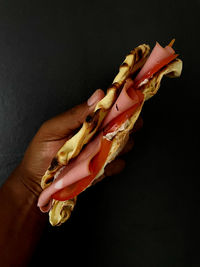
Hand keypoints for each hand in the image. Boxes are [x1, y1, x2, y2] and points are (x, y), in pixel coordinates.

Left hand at [18, 88, 142, 197]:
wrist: (36, 181)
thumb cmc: (40, 152)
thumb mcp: (53, 129)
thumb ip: (75, 114)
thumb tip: (98, 95)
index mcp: (85, 122)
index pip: (106, 110)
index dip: (120, 104)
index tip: (132, 98)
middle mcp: (94, 135)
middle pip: (118, 126)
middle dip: (128, 123)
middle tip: (133, 122)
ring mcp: (98, 152)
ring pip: (121, 144)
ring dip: (124, 143)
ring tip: (115, 143)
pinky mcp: (100, 169)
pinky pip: (115, 165)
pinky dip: (116, 164)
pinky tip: (108, 163)